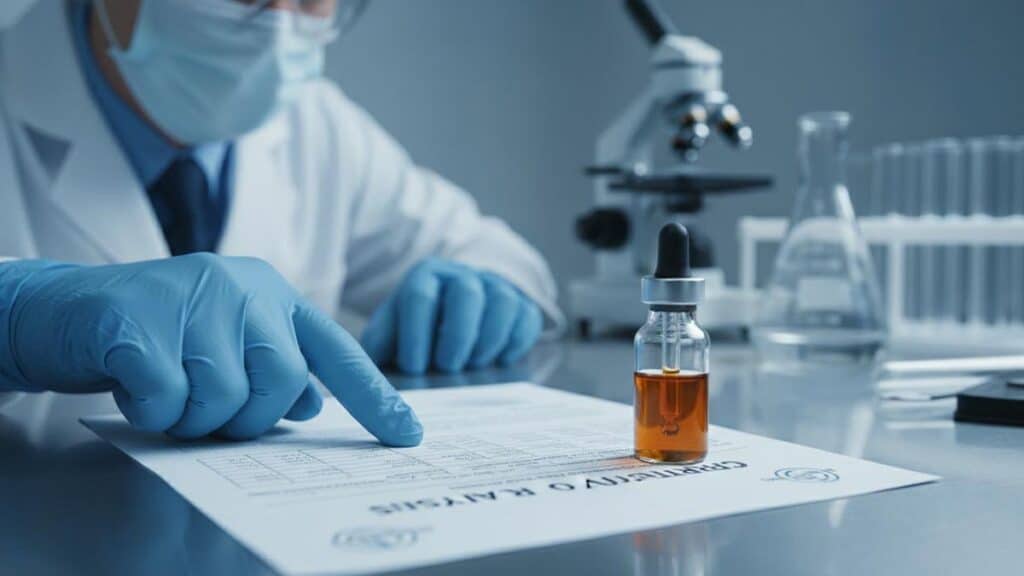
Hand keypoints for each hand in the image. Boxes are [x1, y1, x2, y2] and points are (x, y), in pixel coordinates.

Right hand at [0, 255, 421, 443]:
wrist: (63, 308)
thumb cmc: (155, 332)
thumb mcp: (224, 341)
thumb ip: (273, 366)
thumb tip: (313, 404)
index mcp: (272, 294)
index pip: (336, 350)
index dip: (375, 396)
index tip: (408, 435)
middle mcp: (242, 286)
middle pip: (283, 385)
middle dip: (246, 417)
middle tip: (203, 405)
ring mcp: (192, 297)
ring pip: (226, 398)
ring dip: (193, 416)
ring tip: (165, 386)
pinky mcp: (140, 320)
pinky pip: (170, 400)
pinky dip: (152, 411)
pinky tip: (135, 382)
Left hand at [361, 258, 542, 373]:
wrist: (453, 312)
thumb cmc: (418, 328)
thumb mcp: (392, 331)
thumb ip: (381, 345)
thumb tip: (374, 371)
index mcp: (425, 277)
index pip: (420, 297)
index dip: (416, 335)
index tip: (414, 367)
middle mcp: (462, 276)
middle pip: (466, 293)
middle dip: (457, 335)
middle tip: (448, 366)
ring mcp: (495, 287)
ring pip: (503, 301)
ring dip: (489, 338)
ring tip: (474, 364)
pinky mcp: (521, 304)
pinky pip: (527, 316)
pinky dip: (516, 341)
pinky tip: (500, 361)